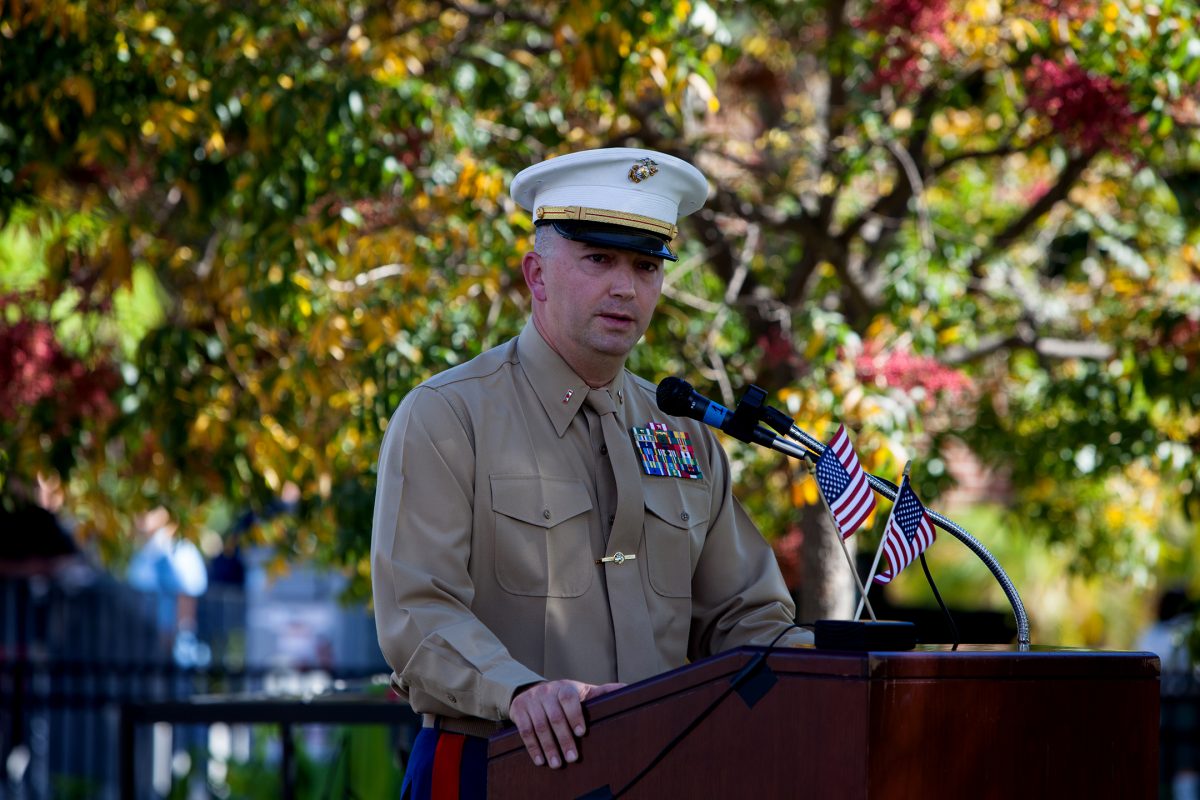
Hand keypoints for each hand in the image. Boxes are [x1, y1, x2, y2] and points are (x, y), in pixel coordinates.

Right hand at [508, 679, 624, 767]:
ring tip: (557, 764)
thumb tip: (627, 689)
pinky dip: (532, 747)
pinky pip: (524, 731)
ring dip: (548, 747)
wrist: (531, 690)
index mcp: (564, 687)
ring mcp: (531, 700)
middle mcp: (546, 692)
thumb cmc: (563, 695)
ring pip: (539, 726)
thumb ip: (602, 692)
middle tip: (572, 758)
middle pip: (555, 717)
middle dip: (564, 739)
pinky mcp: (518, 710)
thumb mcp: (582, 691)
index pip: (569, 699)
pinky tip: (540, 760)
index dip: (575, 715)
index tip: (581, 732)